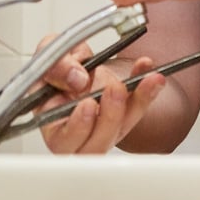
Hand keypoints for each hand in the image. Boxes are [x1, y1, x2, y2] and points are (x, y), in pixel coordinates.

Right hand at [33, 35, 166, 153]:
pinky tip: (152, 76)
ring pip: (121, 130)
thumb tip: (77, 79)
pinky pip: (137, 111)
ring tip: (146, 79)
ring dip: (136, 104)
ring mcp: (101, 128)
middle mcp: (77, 134)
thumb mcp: (46, 54)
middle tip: (115, 89)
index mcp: (51, 122)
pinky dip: (147, 92)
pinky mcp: (122, 118)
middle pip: (96, 145)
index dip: (77, 128)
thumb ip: (57, 66)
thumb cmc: (56, 66)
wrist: (73, 63)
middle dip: (109, 117)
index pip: (62, 140)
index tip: (88, 105)